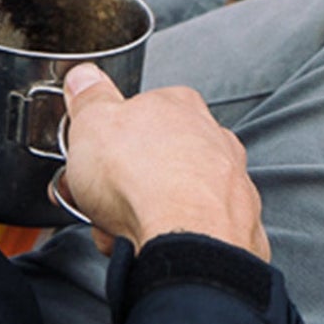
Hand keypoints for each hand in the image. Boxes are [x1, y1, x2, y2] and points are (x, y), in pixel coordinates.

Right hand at [53, 65, 269, 260]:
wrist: (188, 243)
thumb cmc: (146, 181)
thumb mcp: (92, 122)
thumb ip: (89, 97)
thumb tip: (84, 78)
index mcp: (179, 104)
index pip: (140, 111)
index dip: (109, 139)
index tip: (93, 156)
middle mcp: (214, 138)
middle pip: (159, 156)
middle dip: (130, 180)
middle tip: (103, 198)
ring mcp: (231, 184)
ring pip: (177, 196)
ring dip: (150, 212)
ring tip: (124, 228)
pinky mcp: (239, 227)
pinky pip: (195, 230)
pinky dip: (175, 239)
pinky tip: (152, 245)